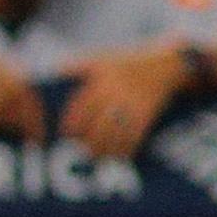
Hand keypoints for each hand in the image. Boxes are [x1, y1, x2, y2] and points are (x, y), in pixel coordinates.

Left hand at [59, 44, 194, 160]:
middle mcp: (116, 92)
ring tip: (95, 157)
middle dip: (86, 141)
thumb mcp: (101, 59)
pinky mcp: (147, 113)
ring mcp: (133, 104)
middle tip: (78, 151)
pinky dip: (126, 149)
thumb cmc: (126, 63)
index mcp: (101, 80)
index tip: (65, 134)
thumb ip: (76, 66)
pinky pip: (134, 136)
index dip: (71, 123)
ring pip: (115, 133)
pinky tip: (119, 157)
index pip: (81, 106)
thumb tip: (52, 74)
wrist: (165, 65)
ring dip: (104, 149)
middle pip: (97, 123)